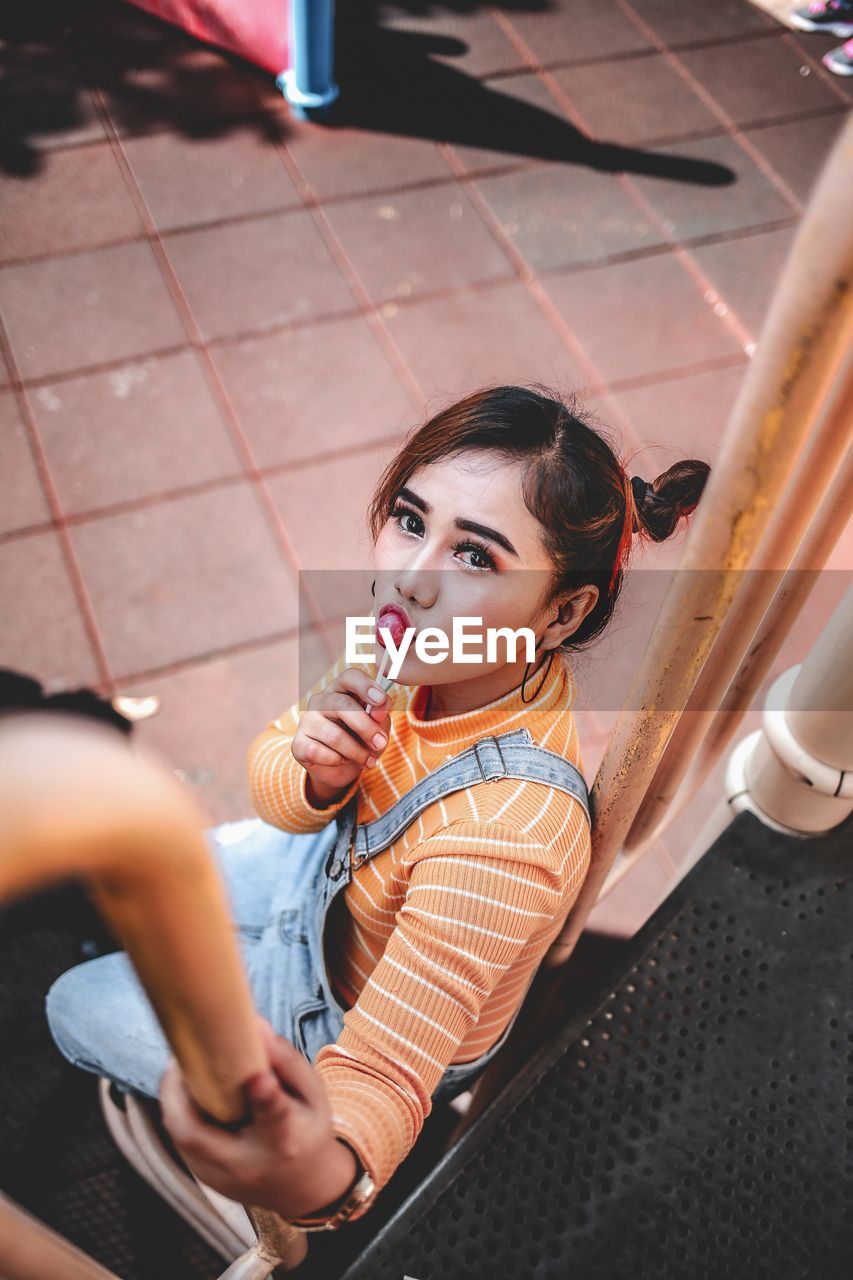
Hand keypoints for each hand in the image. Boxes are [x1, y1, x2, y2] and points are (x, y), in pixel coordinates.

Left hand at [159, 1018, 357, 1219]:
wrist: (303, 1188)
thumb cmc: (308, 1130)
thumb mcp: (313, 1094)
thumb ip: (287, 1060)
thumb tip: (256, 1024)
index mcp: (285, 1140)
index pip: (273, 1119)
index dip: (264, 1097)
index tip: (259, 1077)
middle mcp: (248, 1164)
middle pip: (198, 1136)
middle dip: (177, 1094)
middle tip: (179, 1055)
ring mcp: (220, 1177)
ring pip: (181, 1137)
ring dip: (174, 1099)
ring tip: (179, 1064)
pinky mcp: (205, 1179)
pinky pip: (182, 1140)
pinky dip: (180, 1112)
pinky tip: (185, 1089)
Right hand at [292, 666, 391, 797]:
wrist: (344, 768)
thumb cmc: (362, 740)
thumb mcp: (379, 725)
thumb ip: (380, 714)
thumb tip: (378, 711)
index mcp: (342, 689)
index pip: (350, 677)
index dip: (365, 686)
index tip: (381, 700)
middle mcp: (321, 700)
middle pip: (342, 705)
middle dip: (366, 727)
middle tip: (380, 744)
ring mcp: (307, 721)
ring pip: (334, 735)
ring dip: (357, 752)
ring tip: (368, 761)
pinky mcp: (298, 744)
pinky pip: (320, 752)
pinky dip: (338, 761)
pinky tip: (342, 761)